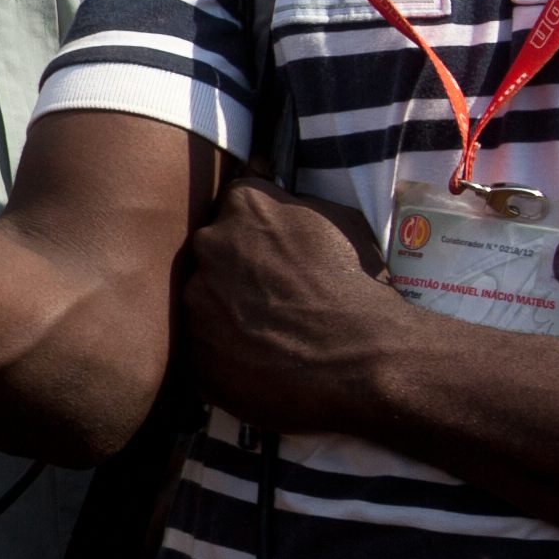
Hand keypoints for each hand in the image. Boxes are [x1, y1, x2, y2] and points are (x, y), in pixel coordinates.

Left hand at [171, 179, 420, 436]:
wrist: (362, 359)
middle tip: (272, 294)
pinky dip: (227, 354)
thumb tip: (277, 197)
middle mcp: (210, 245)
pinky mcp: (196, 350)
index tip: (271, 247)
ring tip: (270, 333)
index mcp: (244, 206)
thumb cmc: (358, 286)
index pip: (236, 203)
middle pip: (213, 251)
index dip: (254, 227)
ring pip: (204, 300)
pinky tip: (261, 361)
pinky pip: (205, 348)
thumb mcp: (341, 221)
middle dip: (236, 269)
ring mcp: (196, 300)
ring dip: (228, 312)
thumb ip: (295, 205)